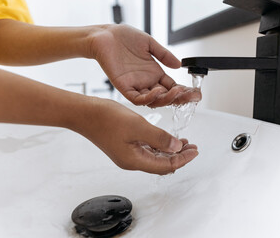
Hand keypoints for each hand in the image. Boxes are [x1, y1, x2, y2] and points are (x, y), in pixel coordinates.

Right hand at [74, 98, 198, 174]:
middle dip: (179, 156)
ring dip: (170, 151)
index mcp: (134, 160)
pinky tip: (166, 139)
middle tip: (193, 148)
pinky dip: (160, 145)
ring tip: (184, 143)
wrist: (84, 114)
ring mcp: (127, 153)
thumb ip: (159, 138)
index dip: (182, 160)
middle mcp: (131, 160)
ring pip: (155, 157)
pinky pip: (147, 149)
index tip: (195, 151)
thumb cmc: (105, 119)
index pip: (165, 166)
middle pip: (162, 164)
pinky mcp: (125, 145)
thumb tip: (177, 148)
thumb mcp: (137, 126)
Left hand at [90, 24, 201, 106]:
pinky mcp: (124, 87)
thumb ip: (164, 55)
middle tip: (190, 96)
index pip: (172, 87)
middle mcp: (146, 82)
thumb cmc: (124, 38)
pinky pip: (137, 98)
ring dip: (166, 98)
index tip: (196, 93)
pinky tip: (158, 90)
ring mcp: (136, 86)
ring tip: (177, 92)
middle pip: (166, 96)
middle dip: (179, 98)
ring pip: (153, 100)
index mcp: (154, 73)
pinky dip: (148, 98)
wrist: (105, 36)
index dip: (184, 92)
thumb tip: (179, 64)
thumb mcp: (149, 44)